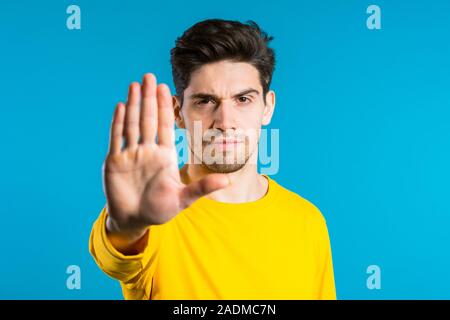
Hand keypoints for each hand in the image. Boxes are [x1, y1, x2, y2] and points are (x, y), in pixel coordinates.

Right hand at [103, 73, 228, 232]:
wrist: (135, 220)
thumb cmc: (159, 210)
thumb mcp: (183, 199)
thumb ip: (202, 188)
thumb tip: (228, 181)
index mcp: (164, 155)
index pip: (165, 125)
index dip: (166, 107)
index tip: (166, 88)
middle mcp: (148, 150)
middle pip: (148, 118)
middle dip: (149, 98)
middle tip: (148, 76)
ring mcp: (131, 154)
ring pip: (132, 123)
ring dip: (133, 104)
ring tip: (134, 85)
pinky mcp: (115, 162)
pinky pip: (117, 138)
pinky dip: (118, 123)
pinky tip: (121, 106)